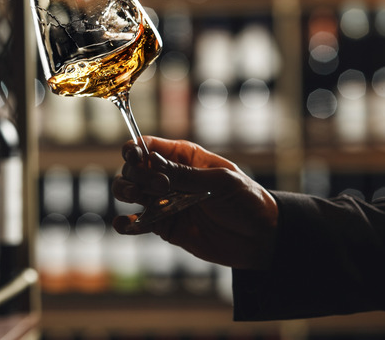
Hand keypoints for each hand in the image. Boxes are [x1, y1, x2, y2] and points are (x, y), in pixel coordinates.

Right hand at [112, 136, 277, 269]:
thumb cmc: (246, 200)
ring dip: (125, 192)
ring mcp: (163, 202)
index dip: (134, 149)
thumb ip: (184, 175)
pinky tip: (125, 224)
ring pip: (129, 192)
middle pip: (134, 168)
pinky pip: (137, 224)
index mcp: (183, 157)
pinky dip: (125, 224)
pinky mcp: (163, 226)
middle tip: (160, 186)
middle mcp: (168, 177)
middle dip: (136, 174)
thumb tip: (151, 161)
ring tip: (137, 198)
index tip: (133, 157)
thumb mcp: (219, 182)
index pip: (148, 146)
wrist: (260, 238)